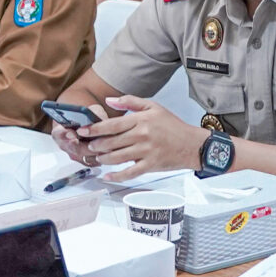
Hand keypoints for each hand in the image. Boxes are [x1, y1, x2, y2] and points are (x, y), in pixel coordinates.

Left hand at [78, 97, 206, 176]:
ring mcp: (146, 152)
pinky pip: (130, 173)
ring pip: (117, 157)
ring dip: (103, 159)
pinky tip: (107, 176)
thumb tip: (108, 100)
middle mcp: (142, 136)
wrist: (193, 145)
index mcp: (141, 120)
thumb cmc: (173, 125)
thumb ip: (130, 101)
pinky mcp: (151, 165)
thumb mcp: (153, 107)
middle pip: (112, 142)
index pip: (112, 124)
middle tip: (87, 146)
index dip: (95, 129)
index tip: (82, 131)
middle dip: (96, 145)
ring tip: (96, 157)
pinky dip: (117, 176)